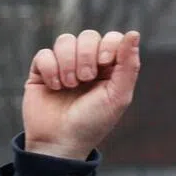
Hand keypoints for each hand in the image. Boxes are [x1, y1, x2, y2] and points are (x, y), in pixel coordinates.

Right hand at [23, 30, 140, 160]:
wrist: (61, 142)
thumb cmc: (92, 123)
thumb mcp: (118, 97)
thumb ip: (128, 66)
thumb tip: (134, 33)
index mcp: (108, 69)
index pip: (111, 38)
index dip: (108, 45)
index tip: (104, 63)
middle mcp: (86, 64)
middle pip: (88, 36)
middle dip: (86, 56)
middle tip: (84, 79)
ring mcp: (63, 66)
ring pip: (65, 41)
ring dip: (68, 63)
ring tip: (69, 86)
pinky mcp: (42, 72)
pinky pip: (44, 54)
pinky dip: (50, 69)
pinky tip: (54, 87)